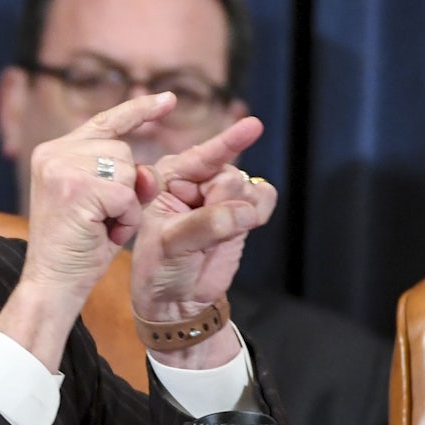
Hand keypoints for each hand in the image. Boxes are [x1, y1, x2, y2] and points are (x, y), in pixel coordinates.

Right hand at [0, 93, 176, 369]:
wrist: (51, 283)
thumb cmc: (77, 248)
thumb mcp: (102, 203)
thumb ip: (124, 177)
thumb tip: (149, 171)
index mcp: (53, 152)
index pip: (104, 122)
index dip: (139, 110)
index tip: (168, 100)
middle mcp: (53, 153)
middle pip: (123, 151)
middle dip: (126, 188)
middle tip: (100, 220)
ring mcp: (62, 168)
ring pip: (128, 171)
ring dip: (126, 205)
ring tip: (100, 227)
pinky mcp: (78, 188)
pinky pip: (128, 195)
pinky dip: (125, 219)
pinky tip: (103, 233)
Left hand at [131, 116, 276, 365]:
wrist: (176, 298)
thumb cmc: (160, 268)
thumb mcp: (172, 245)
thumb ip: (205, 224)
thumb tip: (244, 212)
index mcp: (166, 178)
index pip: (200, 156)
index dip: (226, 143)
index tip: (254, 126)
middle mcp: (193, 180)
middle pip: (229, 175)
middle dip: (223, 203)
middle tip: (203, 231)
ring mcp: (218, 193)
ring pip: (249, 186)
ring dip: (241, 211)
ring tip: (216, 235)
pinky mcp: (241, 209)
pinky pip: (264, 196)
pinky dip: (259, 211)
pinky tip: (243, 226)